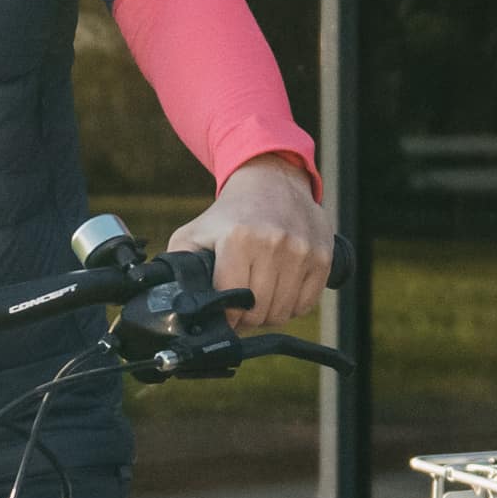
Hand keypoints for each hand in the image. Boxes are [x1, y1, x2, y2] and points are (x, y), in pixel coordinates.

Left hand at [170, 152, 330, 331]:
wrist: (272, 181)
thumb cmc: (231, 214)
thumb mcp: (194, 233)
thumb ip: (178, 265)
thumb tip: (174, 301)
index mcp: (238, 239)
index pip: (232, 303)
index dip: (226, 315)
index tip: (225, 313)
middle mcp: (273, 243)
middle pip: (259, 312)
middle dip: (247, 316)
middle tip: (242, 305)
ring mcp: (301, 251)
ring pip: (283, 312)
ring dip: (269, 313)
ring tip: (260, 297)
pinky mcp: (322, 257)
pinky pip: (306, 304)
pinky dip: (293, 305)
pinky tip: (281, 289)